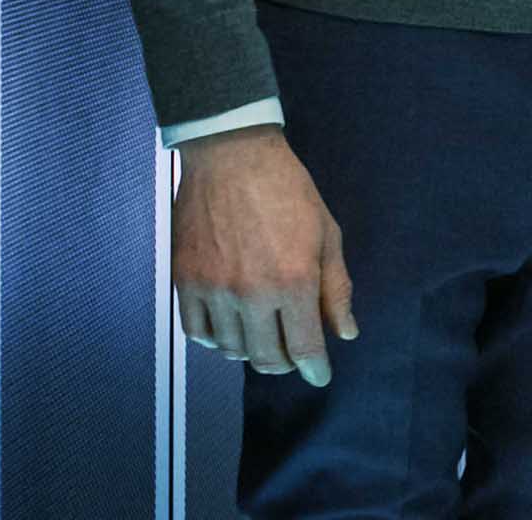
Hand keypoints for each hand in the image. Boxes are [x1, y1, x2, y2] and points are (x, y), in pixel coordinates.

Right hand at [172, 126, 356, 385]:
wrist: (231, 156)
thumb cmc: (288, 190)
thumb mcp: (326, 234)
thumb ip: (335, 288)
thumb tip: (345, 333)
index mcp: (293, 282)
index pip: (304, 348)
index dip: (315, 369)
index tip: (319, 375)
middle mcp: (252, 294)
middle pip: (266, 357)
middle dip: (285, 363)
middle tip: (292, 354)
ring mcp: (214, 289)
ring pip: (231, 349)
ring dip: (250, 350)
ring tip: (261, 335)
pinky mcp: (185, 280)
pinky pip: (196, 331)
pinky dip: (213, 339)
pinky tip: (228, 327)